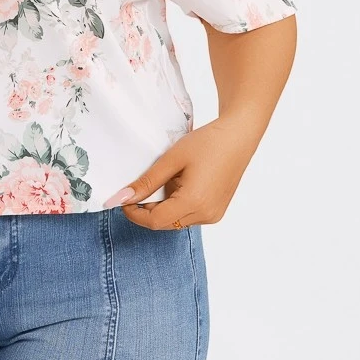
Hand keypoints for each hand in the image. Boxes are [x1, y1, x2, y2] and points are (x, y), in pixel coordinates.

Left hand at [105, 115, 260, 230]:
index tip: (124, 198)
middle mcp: (206, 215)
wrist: (238, 137)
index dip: (134, 213)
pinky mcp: (217, 212)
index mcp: (194, 202)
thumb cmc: (206, 143)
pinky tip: (179, 184)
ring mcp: (214, 215)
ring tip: (166, 180)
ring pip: (176, 221)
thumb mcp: (171, 160)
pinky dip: (177, 206)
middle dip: (147, 210)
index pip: (154, 221)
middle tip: (142, 186)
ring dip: (163, 208)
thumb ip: (146, 182)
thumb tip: (122, 198)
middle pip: (164, 223)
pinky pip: (188, 216)